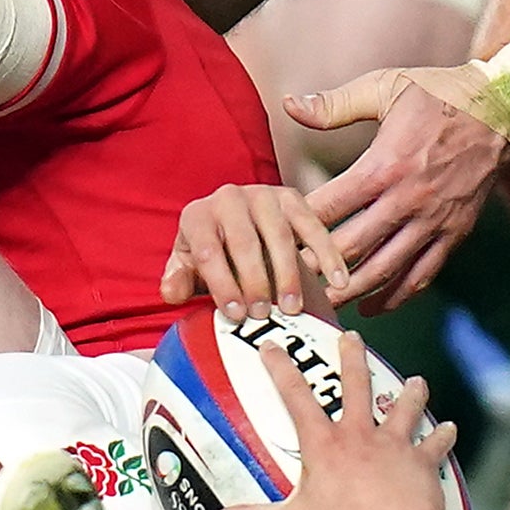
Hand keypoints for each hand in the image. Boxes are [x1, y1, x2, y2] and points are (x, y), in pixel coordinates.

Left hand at [161, 184, 355, 318]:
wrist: (237, 227)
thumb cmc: (211, 255)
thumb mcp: (188, 268)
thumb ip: (178, 280)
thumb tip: (172, 292)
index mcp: (197, 215)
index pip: (206, 250)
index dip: (220, 284)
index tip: (235, 315)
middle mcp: (227, 197)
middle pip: (243, 242)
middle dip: (254, 281)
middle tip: (263, 315)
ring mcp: (262, 195)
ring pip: (278, 235)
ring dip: (287, 274)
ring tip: (292, 308)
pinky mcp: (291, 198)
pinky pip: (313, 226)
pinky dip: (327, 254)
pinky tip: (337, 281)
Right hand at [207, 332, 456, 509]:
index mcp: (325, 444)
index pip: (296, 397)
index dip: (281, 368)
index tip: (272, 345)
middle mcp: (359, 435)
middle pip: (355, 386)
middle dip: (351, 358)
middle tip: (351, 337)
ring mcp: (394, 445)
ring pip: (403, 408)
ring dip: (410, 393)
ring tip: (416, 381)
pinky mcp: (421, 461)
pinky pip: (434, 444)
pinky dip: (443, 436)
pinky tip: (451, 428)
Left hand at [292, 66, 509, 311]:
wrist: (503, 108)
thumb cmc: (438, 93)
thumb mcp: (384, 87)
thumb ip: (335, 104)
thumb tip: (290, 105)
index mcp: (386, 164)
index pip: (331, 205)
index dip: (300, 225)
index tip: (277, 237)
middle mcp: (409, 199)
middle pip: (353, 246)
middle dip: (317, 267)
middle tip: (289, 280)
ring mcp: (434, 220)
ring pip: (386, 269)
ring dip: (352, 290)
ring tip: (325, 304)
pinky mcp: (455, 232)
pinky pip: (422, 274)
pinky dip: (396, 296)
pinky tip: (373, 307)